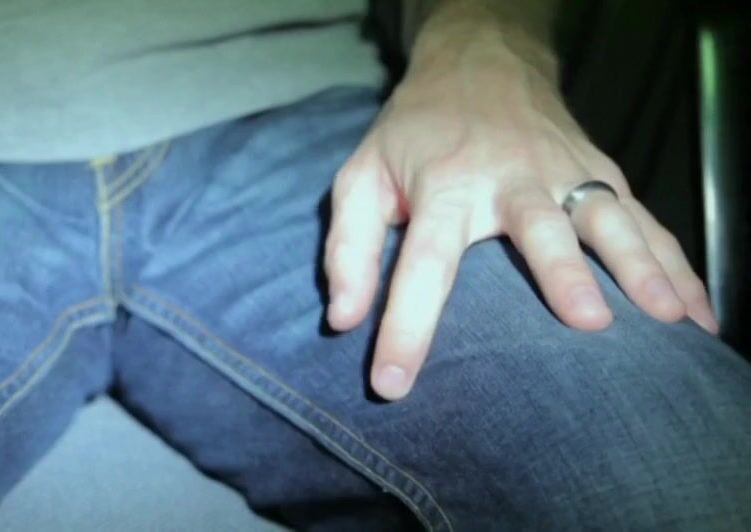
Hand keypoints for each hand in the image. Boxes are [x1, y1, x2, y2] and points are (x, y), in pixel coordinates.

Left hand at [323, 45, 717, 400]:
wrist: (480, 63)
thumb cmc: (413, 137)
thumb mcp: (361, 178)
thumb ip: (349, 249)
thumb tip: (344, 320)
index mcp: (443, 186)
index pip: (422, 263)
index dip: (407, 324)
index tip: (394, 381)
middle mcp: (511, 178)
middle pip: (539, 228)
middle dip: (564, 272)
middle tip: (588, 320)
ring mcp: (566, 173)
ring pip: (609, 219)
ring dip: (641, 267)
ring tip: (669, 320)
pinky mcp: (603, 173)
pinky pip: (647, 221)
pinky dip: (679, 267)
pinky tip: (698, 317)